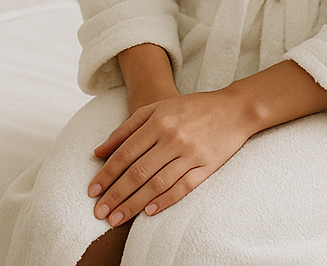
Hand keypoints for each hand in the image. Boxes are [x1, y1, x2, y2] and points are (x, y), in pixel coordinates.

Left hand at [87, 89, 254, 225]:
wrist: (234, 109)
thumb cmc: (190, 108)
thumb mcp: (155, 108)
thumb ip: (125, 129)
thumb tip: (98, 152)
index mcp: (157, 122)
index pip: (125, 153)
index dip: (106, 174)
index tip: (92, 191)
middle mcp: (172, 138)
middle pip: (138, 172)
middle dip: (116, 194)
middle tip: (99, 213)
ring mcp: (191, 154)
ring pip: (157, 183)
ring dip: (134, 203)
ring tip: (117, 218)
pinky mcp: (207, 167)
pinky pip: (183, 188)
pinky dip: (165, 201)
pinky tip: (149, 212)